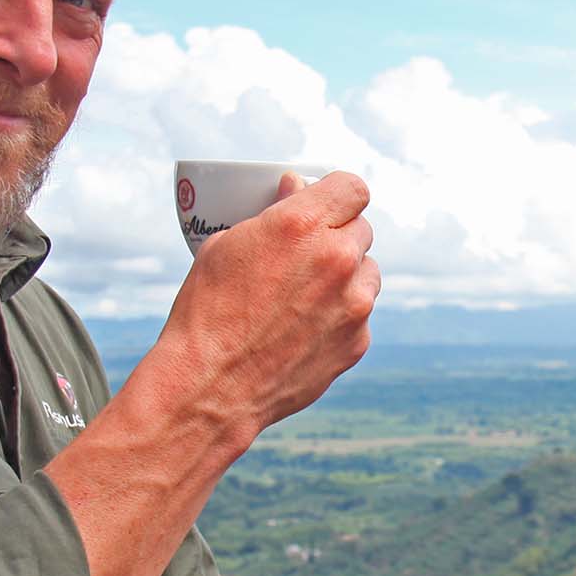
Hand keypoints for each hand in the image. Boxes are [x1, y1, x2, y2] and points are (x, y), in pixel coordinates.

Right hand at [154, 170, 378, 443]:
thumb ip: (273, 213)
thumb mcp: (225, 246)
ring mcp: (353, 303)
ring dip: (347, 276)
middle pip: (361, 229)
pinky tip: (305, 329)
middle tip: (309, 253)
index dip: (338, 194)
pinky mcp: (357, 342)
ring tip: (308, 293)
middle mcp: (336, 259)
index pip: (351, 188)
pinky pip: (360, 315)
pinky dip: (340, 316)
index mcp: (301, 225)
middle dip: (338, 235)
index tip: (328, 203)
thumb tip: (297, 188)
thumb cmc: (208, 313)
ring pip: (367, 273)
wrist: (212, 387)